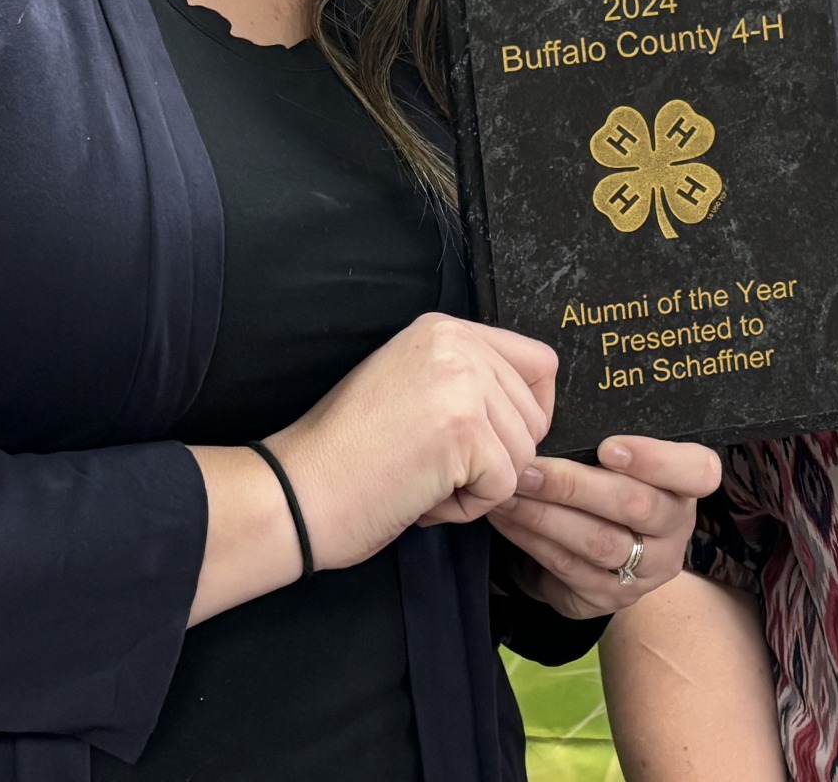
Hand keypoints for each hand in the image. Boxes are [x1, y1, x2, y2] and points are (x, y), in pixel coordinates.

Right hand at [269, 313, 557, 570]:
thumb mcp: (410, 386)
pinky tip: (422, 497)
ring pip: (525, 454)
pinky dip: (468, 508)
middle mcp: (457, 344)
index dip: (525, 413)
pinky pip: (506, 486)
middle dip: (496, 458)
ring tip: (424, 480)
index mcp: (444, 329)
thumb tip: (531, 409)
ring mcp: (462, 383)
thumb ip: (466, 382)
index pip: (538, 364)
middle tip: (434, 467)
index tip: (486, 440)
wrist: (298, 492)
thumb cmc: (346, 456)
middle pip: (536, 415)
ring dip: (480, 486)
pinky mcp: (464, 430)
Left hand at [488, 435, 721, 618]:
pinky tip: (506, 517)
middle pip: (636, 506)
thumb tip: (550, 388)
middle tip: (530, 467)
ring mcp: (646, 570)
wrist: (597, 554)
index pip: (699, 471)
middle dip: (575, 485)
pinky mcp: (611, 598)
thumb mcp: (617, 458)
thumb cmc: (605, 482)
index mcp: (686, 485)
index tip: (608, 447)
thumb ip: (605, 433)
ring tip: (510, 490)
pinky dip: (532, 540)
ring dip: (544, 514)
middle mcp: (675, 529)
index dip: (657, 458)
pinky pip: (568, 568)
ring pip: (597, 541)